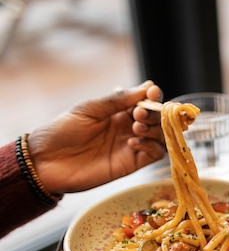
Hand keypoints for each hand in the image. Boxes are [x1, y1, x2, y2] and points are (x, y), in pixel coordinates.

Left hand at [27, 81, 164, 193]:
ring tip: (136, 128)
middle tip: (138, 114)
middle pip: (157, 119)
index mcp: (118, 112)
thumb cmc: (62, 131)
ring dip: (154, 129)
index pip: (146, 102)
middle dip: (154, 114)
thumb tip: (148, 86)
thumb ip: (118, 99)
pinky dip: (151, 146)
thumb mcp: (89, 108)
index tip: (152, 93)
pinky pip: (155, 154)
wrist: (46, 161)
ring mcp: (131, 146)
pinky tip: (132, 143)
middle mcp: (128, 128)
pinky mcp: (131, 164)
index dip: (153, 97)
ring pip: (161, 136)